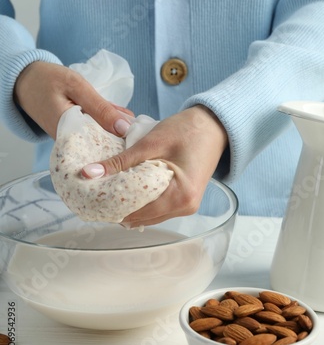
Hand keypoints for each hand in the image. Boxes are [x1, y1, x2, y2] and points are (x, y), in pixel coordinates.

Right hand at [14, 61, 133, 138]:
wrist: (27, 79)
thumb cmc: (48, 80)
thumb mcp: (77, 88)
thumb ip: (100, 108)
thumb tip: (124, 128)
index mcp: (69, 133)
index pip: (101, 146)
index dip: (122, 143)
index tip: (139, 137)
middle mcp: (70, 140)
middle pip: (102, 144)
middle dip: (122, 137)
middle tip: (142, 129)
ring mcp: (72, 136)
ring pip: (100, 136)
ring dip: (116, 128)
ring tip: (137, 123)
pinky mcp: (75, 130)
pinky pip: (94, 128)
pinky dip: (107, 121)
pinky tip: (122, 116)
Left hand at [83, 105, 227, 225]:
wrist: (213, 125)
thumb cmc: (187, 130)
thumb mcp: (150, 143)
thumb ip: (120, 161)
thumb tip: (89, 174)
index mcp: (180, 196)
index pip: (139, 212)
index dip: (113, 207)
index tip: (93, 200)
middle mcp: (185, 207)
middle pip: (143, 219)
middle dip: (120, 209)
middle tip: (96, 197)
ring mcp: (187, 206)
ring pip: (150, 216)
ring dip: (130, 207)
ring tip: (108, 194)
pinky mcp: (185, 201)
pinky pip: (158, 210)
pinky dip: (142, 203)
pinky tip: (127, 192)